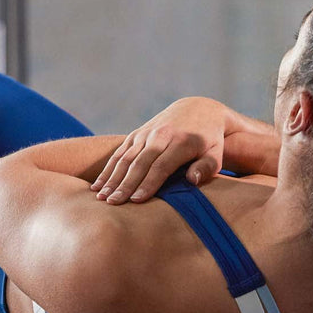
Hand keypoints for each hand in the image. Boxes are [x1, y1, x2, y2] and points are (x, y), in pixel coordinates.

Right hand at [90, 97, 229, 204]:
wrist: (197, 109)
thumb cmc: (209, 140)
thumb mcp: (215, 153)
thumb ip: (206, 167)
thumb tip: (192, 180)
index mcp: (181, 141)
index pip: (161, 166)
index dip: (148, 184)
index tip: (136, 201)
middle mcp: (160, 135)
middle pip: (139, 163)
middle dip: (125, 184)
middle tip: (113, 204)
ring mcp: (146, 133)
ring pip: (125, 158)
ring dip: (111, 178)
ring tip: (101, 198)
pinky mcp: (136, 134)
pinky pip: (119, 153)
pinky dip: (107, 169)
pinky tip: (97, 186)